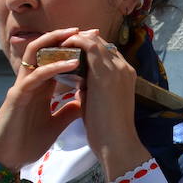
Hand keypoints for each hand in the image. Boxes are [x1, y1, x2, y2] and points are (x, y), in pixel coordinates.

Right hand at [0, 26, 84, 169]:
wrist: (7, 160)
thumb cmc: (27, 141)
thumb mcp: (56, 124)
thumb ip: (69, 110)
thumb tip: (85, 100)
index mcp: (41, 87)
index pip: (56, 59)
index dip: (73, 48)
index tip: (94, 41)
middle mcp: (31, 82)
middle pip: (45, 49)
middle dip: (65, 37)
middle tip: (88, 30)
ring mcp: (22, 87)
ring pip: (36, 55)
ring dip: (55, 42)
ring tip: (76, 35)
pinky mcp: (17, 96)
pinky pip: (35, 76)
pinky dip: (53, 67)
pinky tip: (72, 63)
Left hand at [57, 29, 150, 179]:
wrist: (116, 144)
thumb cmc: (106, 130)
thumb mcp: (99, 103)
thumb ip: (92, 90)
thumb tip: (79, 84)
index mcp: (126, 76)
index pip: (107, 53)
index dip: (88, 50)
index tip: (70, 53)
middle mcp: (124, 67)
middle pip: (101, 42)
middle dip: (80, 41)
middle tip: (60, 45)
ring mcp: (117, 68)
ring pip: (94, 40)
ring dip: (74, 39)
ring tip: (57, 44)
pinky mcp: (105, 72)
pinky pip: (88, 46)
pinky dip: (73, 43)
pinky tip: (59, 48)